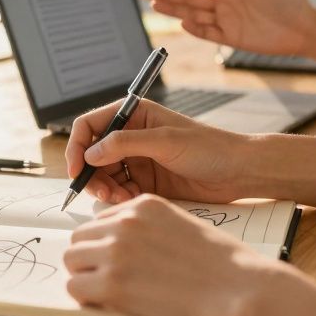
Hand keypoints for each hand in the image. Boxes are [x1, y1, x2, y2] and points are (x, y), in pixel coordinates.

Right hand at [65, 98, 262, 204]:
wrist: (239, 172)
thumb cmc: (209, 148)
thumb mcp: (165, 141)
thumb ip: (125, 144)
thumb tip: (90, 153)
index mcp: (134, 115)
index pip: (90, 125)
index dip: (77, 146)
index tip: (76, 169)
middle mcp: (131, 135)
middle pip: (93, 154)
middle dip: (91, 174)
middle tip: (102, 193)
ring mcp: (138, 159)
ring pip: (104, 175)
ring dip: (105, 189)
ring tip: (120, 199)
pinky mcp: (146, 181)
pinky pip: (120, 190)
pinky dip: (119, 197)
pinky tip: (131, 201)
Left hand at [65, 195, 284, 315]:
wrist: (240, 290)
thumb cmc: (224, 266)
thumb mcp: (184, 227)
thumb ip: (153, 230)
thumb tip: (132, 248)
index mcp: (144, 206)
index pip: (100, 219)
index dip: (105, 243)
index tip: (116, 260)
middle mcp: (125, 223)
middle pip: (80, 237)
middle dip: (89, 258)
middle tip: (108, 278)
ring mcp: (116, 252)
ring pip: (72, 260)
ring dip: (85, 276)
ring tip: (108, 293)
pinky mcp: (112, 284)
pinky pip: (75, 287)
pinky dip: (86, 297)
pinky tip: (108, 304)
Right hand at [138, 0, 315, 55]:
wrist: (306, 28)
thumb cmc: (295, 0)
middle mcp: (226, 4)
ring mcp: (227, 21)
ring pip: (194, 14)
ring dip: (173, 10)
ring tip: (152, 5)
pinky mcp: (233, 39)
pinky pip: (209, 33)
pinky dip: (195, 29)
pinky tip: (180, 22)